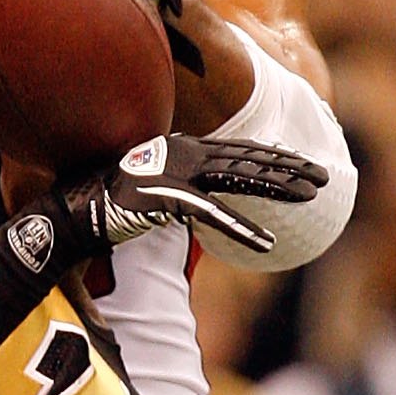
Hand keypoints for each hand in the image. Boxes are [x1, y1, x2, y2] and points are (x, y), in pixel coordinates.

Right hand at [63, 130, 327, 261]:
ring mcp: (177, 172)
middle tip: (324, 177)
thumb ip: (173, 196)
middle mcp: (184, 154)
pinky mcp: (168, 195)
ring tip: (312, 196)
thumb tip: (196, 203)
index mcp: (182, 150)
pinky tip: (268, 244)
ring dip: (279, 187)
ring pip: (240, 178)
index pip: (238, 152)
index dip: (273, 157)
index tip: (302, 165)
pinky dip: (241, 231)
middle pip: (248, 158)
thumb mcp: (147, 193)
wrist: (71, 212)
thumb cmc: (101, 205)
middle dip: (289, 167)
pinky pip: (214, 215)